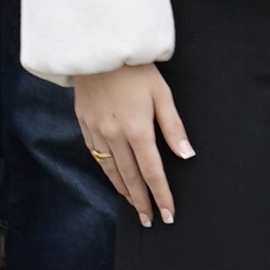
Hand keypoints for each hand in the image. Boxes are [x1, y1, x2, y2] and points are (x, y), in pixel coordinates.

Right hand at [76, 61, 191, 224]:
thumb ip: (173, 127)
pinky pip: (96, 156)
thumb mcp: (161, 93)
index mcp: (137, 129)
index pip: (152, 172)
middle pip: (130, 177)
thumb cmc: (135, 69)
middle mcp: (114, 136)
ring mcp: (96, 132)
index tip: (167, 214)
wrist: (98, 49)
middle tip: (149, 220)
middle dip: (141, 201)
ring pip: (111, 170)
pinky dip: (107, 172)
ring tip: (134, 205)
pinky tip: (114, 178)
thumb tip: (185, 154)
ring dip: (124, 191)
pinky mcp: (84, 124)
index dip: (161, 195)